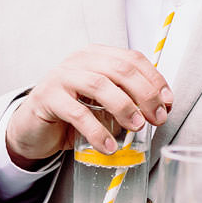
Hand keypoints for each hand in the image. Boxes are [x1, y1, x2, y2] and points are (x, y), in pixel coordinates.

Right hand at [5, 46, 172, 165]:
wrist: (34, 129)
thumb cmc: (73, 115)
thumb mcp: (104, 105)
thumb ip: (127, 101)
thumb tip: (160, 109)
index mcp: (97, 56)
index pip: (133, 59)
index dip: (154, 80)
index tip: (168, 103)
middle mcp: (80, 60)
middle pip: (120, 69)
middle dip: (144, 94)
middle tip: (156, 117)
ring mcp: (61, 76)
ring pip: (99, 85)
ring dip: (124, 107)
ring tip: (137, 128)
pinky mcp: (47, 97)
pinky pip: (76, 112)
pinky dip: (97, 131)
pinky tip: (108, 146)